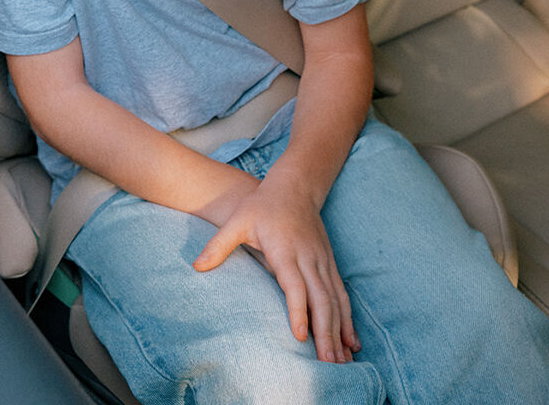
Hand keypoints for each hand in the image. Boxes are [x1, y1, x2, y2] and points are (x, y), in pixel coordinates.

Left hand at [194, 176, 361, 362]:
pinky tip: (352, 342)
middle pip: (322, 300)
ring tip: (343, 360)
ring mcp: (323, 262)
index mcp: (287, 251)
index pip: (296, 285)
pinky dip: (348, 320)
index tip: (302, 336)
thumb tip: (197, 267)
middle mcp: (310, 259)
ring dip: (340, 332)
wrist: (295, 185)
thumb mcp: (237, 220)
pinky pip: (342, 296)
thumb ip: (219, 245)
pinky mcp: (330, 264)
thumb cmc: (263, 205)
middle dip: (326, 333)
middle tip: (328, 363)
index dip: (299, 311)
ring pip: (336, 301)